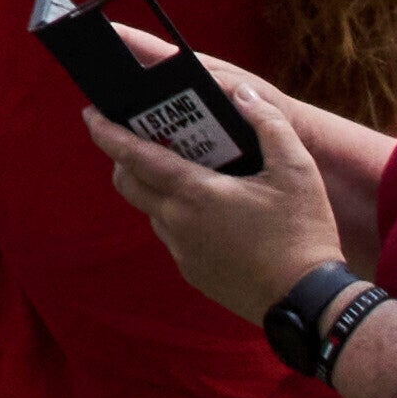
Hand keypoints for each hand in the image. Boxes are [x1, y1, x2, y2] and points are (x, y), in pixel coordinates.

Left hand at [76, 103, 346, 322]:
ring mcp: (183, 253)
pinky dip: (177, 216)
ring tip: (183, 171)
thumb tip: (244, 96)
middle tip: (134, 137)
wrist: (305, 302)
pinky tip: (209, 211)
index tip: (91, 114)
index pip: (135, 157)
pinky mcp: (195, 274)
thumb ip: (269, 124)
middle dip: (122, 159)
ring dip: (155, 189)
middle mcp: (178, 223)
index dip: (108, 134)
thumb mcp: (296, 169)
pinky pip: (174, 237)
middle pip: (129, 185)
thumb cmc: (302, 232)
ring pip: (152, 212)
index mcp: (195, 193)